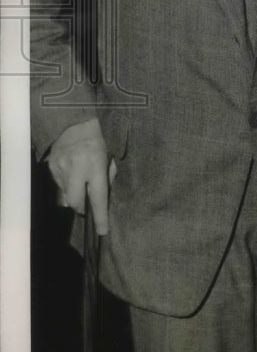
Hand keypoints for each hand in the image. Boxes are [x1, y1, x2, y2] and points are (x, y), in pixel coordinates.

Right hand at [46, 117, 116, 235]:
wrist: (76, 120)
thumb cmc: (99, 138)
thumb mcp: (110, 156)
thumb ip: (107, 177)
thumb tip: (101, 199)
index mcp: (95, 165)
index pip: (98, 198)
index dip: (100, 217)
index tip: (102, 231)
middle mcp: (76, 168)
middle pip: (76, 202)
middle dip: (82, 207)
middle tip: (87, 203)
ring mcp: (61, 167)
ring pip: (66, 194)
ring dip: (74, 192)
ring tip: (81, 176)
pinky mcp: (51, 166)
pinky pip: (59, 184)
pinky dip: (66, 183)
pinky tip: (72, 169)